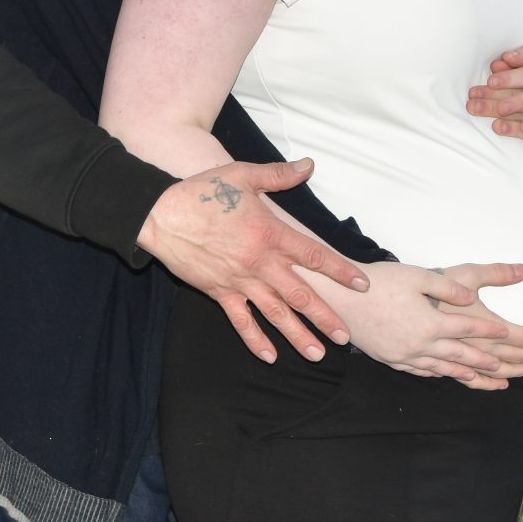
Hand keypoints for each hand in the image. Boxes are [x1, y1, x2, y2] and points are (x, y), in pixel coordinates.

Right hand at [138, 159, 370, 361]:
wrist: (161, 215)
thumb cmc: (202, 192)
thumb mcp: (243, 175)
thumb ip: (279, 174)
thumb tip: (308, 165)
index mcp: (270, 233)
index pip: (313, 255)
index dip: (340, 270)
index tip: (361, 284)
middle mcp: (259, 262)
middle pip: (300, 294)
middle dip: (325, 317)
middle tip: (345, 336)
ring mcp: (239, 280)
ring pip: (275, 313)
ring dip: (297, 335)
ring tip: (317, 353)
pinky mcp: (219, 292)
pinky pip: (240, 320)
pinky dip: (255, 339)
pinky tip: (269, 356)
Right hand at [331, 261, 522, 390]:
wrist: (339, 299)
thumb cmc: (378, 282)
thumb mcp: (417, 276)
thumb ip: (447, 288)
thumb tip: (470, 296)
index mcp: (431, 323)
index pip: (469, 328)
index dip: (490, 330)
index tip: (510, 334)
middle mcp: (421, 344)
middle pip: (462, 356)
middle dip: (488, 362)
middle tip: (509, 366)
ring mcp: (405, 355)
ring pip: (443, 368)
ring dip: (468, 374)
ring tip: (487, 378)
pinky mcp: (391, 359)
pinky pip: (421, 371)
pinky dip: (439, 374)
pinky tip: (446, 375)